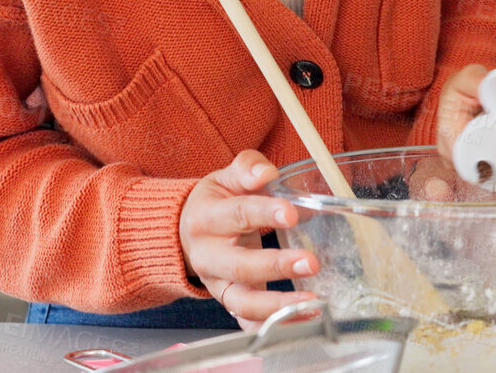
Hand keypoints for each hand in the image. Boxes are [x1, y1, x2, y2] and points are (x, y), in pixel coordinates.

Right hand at [179, 150, 319, 329]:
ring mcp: (216, 284)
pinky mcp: (227, 302)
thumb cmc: (216, 203)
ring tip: (312, 302)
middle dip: (276, 266)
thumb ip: (247, 168)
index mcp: (207, 218)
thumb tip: (264, 173)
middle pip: (239, 265)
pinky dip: (270, 326)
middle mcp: (208, 256)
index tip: (292, 214)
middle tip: (311, 263)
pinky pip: (246, 320)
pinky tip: (300, 322)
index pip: (237, 215)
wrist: (183, 233)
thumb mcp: (225, 178)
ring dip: (277, 305)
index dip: (265, 214)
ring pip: (241, 301)